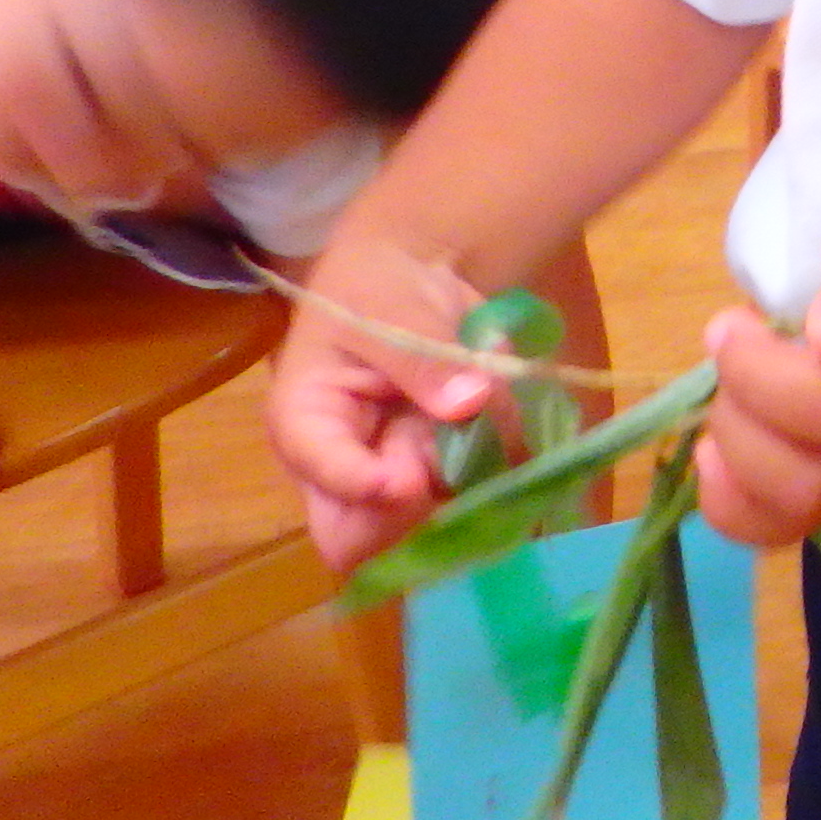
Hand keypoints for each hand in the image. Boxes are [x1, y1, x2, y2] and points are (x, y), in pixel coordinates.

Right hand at [265, 233, 506, 570]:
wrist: (413, 281)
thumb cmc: (377, 289)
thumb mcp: (391, 305)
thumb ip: (423, 357)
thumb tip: (469, 401)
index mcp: (307, 424)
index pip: (323, 481)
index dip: (365, 489)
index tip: (410, 480)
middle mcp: (348, 469)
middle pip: (365, 538)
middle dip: (420, 509)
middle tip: (458, 454)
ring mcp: (402, 478)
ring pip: (438, 519)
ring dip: (479, 474)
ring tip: (489, 404)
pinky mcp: (450, 474)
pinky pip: (487, 492)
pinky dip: (511, 462)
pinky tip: (513, 416)